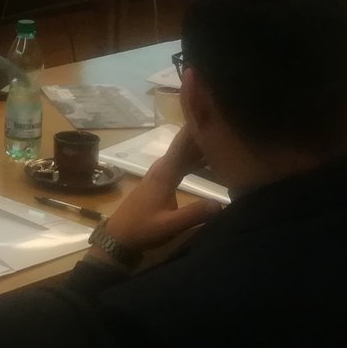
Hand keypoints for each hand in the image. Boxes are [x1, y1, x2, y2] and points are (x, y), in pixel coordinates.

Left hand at [102, 126, 221, 252]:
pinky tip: (207, 158)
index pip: (182, 144)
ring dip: (199, 145)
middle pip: (185, 146)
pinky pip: (181, 163)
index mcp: (164, 173)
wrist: (120, 236)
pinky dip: (194, 158)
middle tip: (226, 121)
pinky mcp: (161, 181)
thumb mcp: (169, 225)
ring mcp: (161, 174)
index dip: (195, 128)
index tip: (211, 111)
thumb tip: (220, 202)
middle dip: (202, 133)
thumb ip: (194, 214)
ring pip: (183, 154)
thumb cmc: (143, 229)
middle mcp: (162, 168)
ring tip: (223, 136)